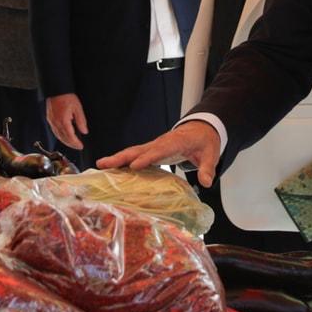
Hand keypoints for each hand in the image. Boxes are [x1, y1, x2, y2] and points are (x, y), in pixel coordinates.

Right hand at [45, 93, 87, 150]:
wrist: (56, 90)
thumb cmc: (67, 97)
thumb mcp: (78, 108)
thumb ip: (81, 121)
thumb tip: (84, 131)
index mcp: (63, 121)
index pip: (70, 137)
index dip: (76, 143)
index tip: (81, 146)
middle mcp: (56, 123)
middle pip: (63, 138)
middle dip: (71, 144)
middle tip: (78, 147)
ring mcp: (51, 122)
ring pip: (58, 136)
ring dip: (65, 141)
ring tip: (72, 143)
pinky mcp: (49, 119)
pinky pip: (55, 131)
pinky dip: (60, 136)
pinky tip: (64, 136)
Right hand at [98, 120, 220, 187]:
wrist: (201, 128)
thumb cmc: (205, 141)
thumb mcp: (211, 154)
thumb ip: (208, 168)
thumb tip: (206, 183)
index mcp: (175, 142)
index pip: (159, 150)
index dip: (147, 158)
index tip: (134, 166)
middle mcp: (161, 143)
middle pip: (139, 149)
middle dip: (121, 157)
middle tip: (104, 163)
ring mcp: (154, 146)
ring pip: (133, 151)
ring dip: (117, 158)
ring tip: (101, 165)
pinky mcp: (151, 150)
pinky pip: (135, 155)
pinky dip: (122, 161)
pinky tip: (111, 169)